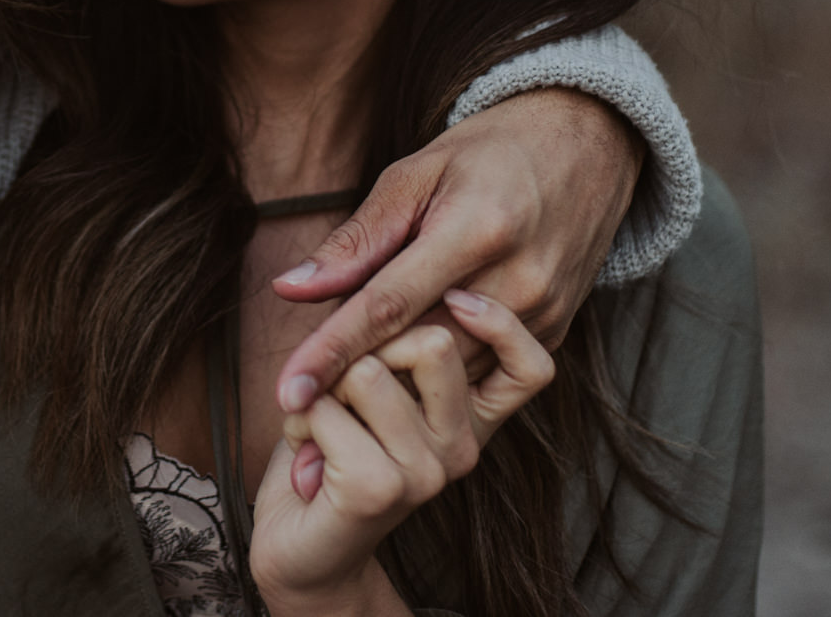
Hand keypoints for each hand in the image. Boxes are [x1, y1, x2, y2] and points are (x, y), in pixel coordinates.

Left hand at [250, 294, 554, 616]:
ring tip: (325, 418)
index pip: (529, 364)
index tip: (461, 294)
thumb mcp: (365, 369)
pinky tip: (307, 448)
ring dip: (327, 385)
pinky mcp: (386, 487)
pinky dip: (303, 415)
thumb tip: (344, 277)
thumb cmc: (333, 445)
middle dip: (370, 342)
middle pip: (435, 341)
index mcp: (476, 413)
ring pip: (372, 369)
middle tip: (345, 382)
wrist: (301, 552)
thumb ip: (379, 320)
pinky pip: (330, 407)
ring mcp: (431, 469)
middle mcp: (467, 442)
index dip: (500, 323)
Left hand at [272, 88, 637, 417]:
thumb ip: (357, 240)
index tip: (287, 392)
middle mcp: (517, 281)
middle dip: (353, 380)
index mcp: (475, 230)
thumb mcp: (414, 175)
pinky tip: (403, 366)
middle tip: (296, 397)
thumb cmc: (487, 153)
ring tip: (339, 387)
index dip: (332, 353)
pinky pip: (481, 375)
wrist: (585, 147)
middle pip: (417, 352)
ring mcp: (543, 314)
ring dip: (394, 384)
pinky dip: (436, 377)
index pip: (388, 307)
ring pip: (450, 376)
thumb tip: (290, 289)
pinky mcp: (554, 334)